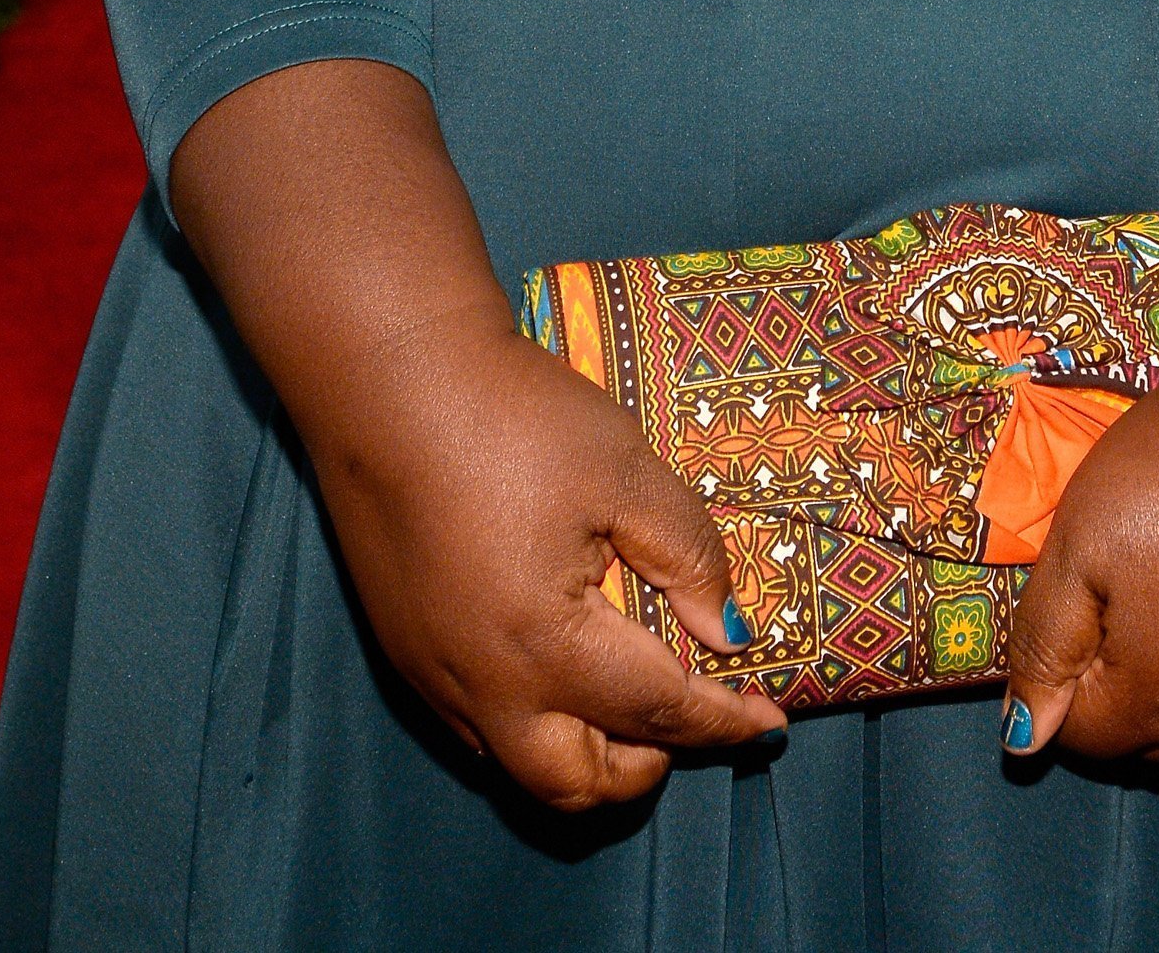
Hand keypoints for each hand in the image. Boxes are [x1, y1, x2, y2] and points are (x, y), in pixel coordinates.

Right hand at [314, 301, 784, 806]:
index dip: (722, 722)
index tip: (770, 722)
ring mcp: (432, 674)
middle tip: (693, 719)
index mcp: (547, 645)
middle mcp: (484, 686)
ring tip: (629, 702)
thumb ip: (686, 556)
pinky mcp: (402, 647)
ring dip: (585, 754)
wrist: (388, 376)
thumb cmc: (514, 416)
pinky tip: (554, 664)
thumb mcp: (623, 470)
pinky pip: (473, 725)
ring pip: (517, 765)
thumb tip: (728, 632)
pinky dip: (530, 722)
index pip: (656, 712)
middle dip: (646, 767)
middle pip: (576, 783)